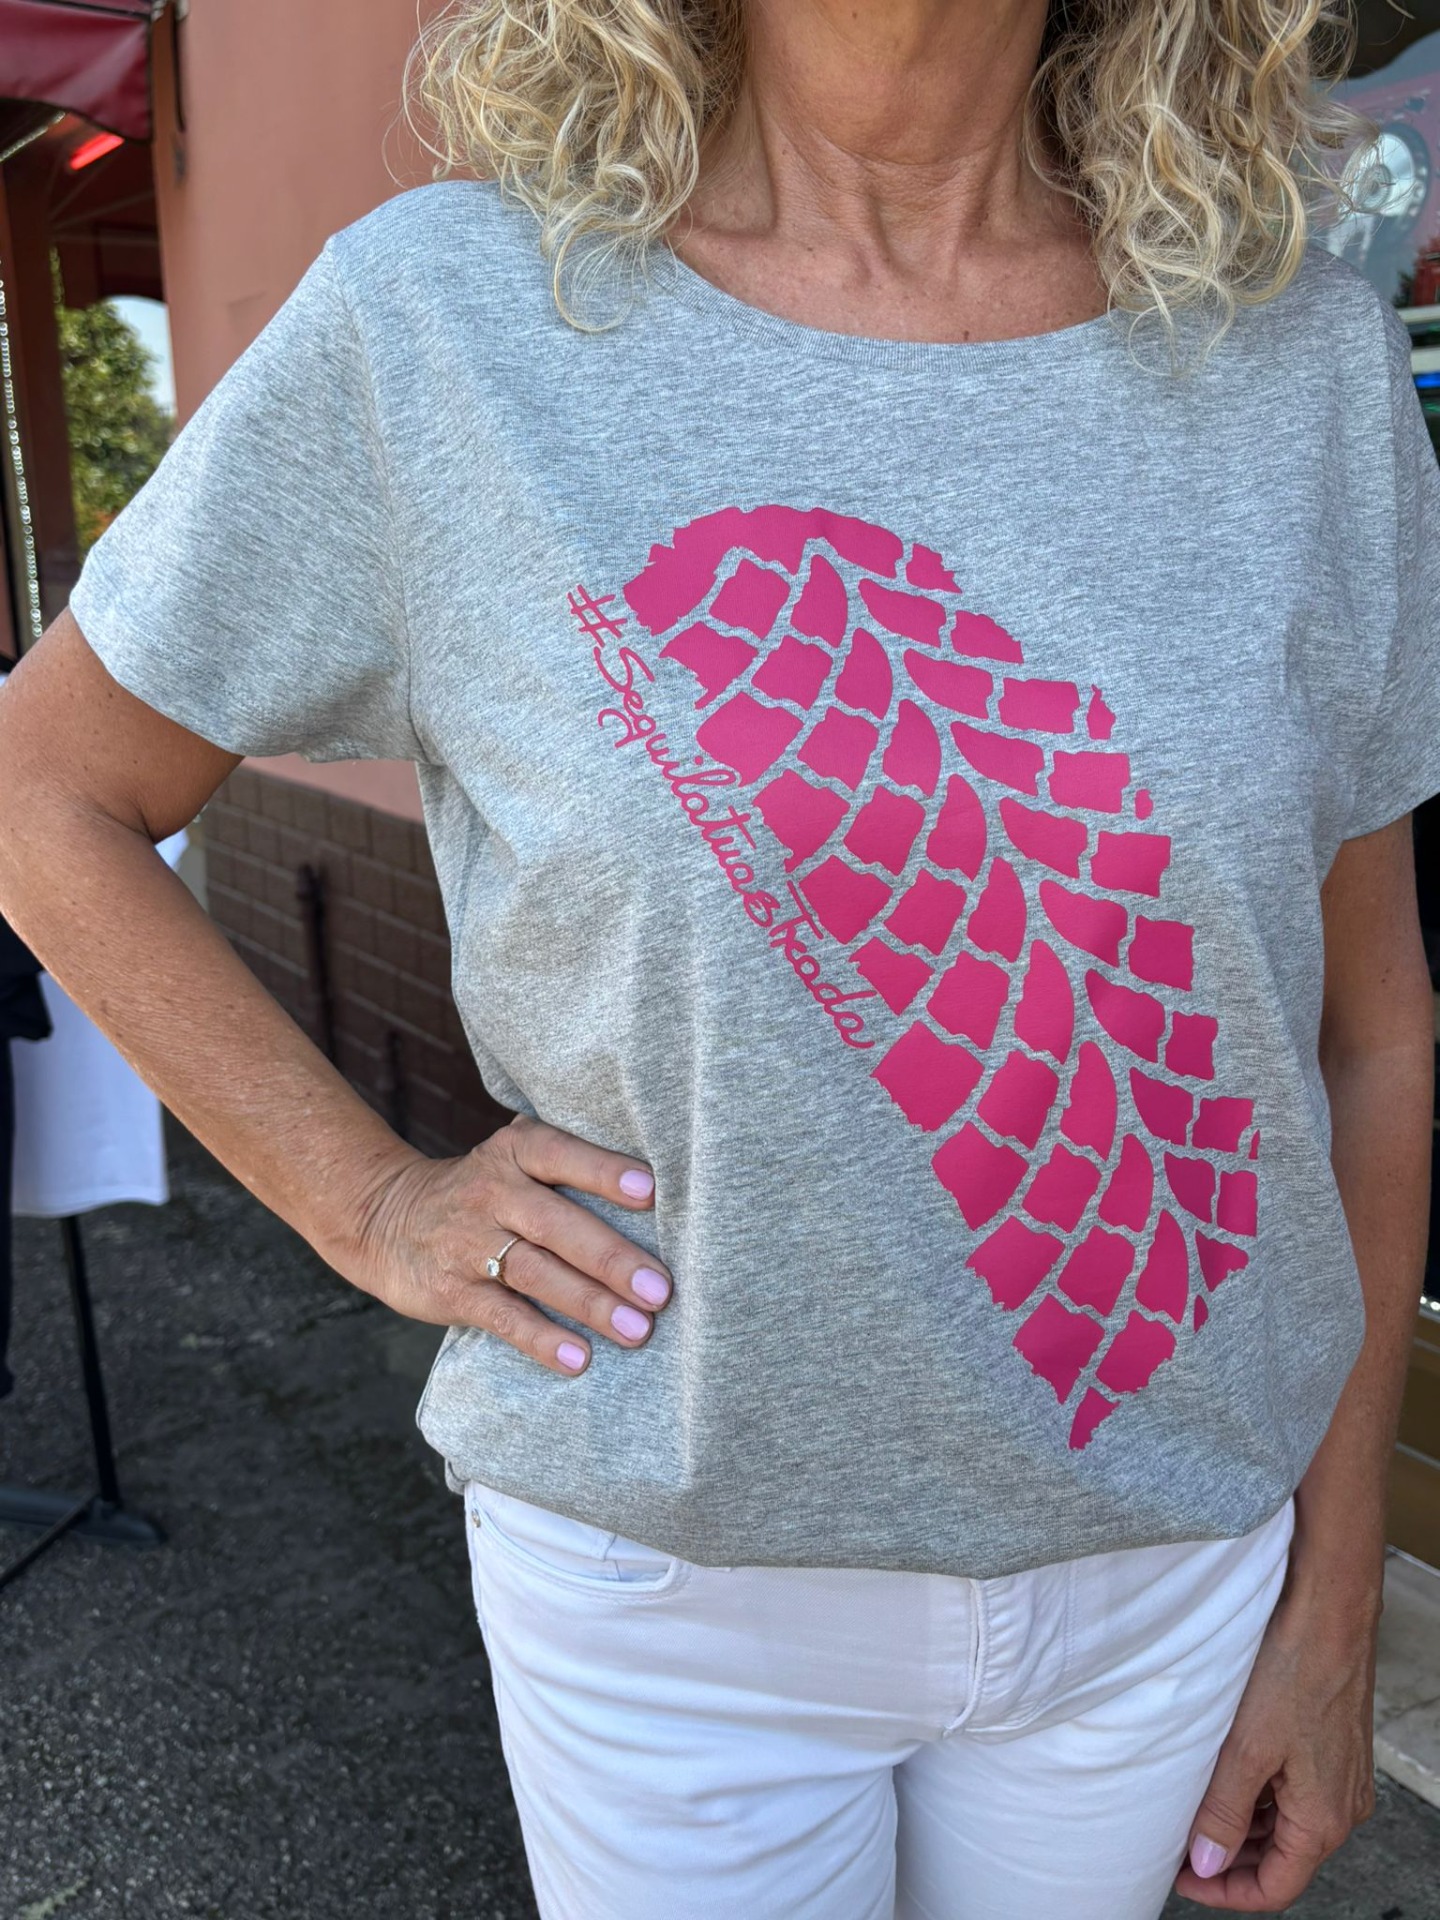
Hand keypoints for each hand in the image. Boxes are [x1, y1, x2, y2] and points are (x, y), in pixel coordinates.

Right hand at [341, 1115, 671, 1375]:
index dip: (604, 1172)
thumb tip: (662, 1191)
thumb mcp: (513, 1160)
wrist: (385, 1220)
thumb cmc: (484, 1193)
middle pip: (558, 1225)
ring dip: (589, 1304)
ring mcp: (469, 1243)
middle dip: (611, 1259)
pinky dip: (540, 1338)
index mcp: (515, 1153)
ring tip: (637, 1329)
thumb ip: (569, 1166)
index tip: (651, 1194)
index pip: (563, 1155)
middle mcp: (492, 1192)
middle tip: (661, 1289)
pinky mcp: (452, 1291)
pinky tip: (578, 1358)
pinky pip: (502, 1316)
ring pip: (536, 1273)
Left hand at [1174, 1581, 1378, 1909]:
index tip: (1182, 1878)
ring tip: (1195, 1812)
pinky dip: (1259, 1797)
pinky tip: (1225, 1778)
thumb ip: (1223, 1811)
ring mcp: (1340, 1778)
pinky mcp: (1332, 1750)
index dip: (1225, 1893)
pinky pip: (1294, 1793)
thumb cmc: (1295, 1672)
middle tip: (1180, 1847)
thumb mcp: (1247, 1749)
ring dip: (1242, 1827)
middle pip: (1281, 1860)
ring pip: (1286, 1826)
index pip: (1275, 1888)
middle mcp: (1341, 1807)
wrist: (1330, 1612)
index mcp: (1324, 1820)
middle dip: (1230, 1861)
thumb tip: (1206, 1863)